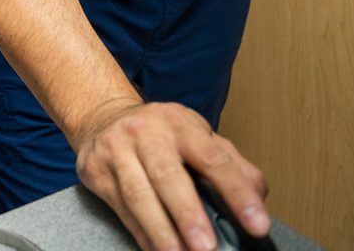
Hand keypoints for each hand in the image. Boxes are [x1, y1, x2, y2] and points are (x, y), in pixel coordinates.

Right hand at [73, 100, 268, 250]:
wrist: (100, 116)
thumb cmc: (157, 132)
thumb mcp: (197, 135)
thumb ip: (231, 163)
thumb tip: (257, 196)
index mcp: (180, 124)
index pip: (214, 158)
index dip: (237, 192)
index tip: (256, 223)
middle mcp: (145, 133)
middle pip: (167, 175)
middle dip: (188, 214)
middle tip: (207, 247)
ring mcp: (116, 150)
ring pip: (138, 195)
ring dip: (161, 231)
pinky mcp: (96, 171)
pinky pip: (121, 209)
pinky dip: (142, 234)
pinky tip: (157, 249)